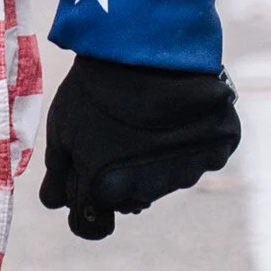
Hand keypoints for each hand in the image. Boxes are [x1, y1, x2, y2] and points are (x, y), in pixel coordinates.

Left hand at [37, 53, 239, 241]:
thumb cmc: (97, 86)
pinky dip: (186, 143)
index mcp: (107, 190)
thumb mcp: (62, 127)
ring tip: (145, 118)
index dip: (82, 201)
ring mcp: (186, 172)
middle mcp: (149, 191)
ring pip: (162, 179)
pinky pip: (196, 159)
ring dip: (152, 159)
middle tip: (115, 134)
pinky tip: (175, 115)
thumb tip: (55, 203)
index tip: (83, 177)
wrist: (149, 45)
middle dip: (118, 178)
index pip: (89, 225)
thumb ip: (58, 174)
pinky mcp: (215, 153)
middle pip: (126, 200)